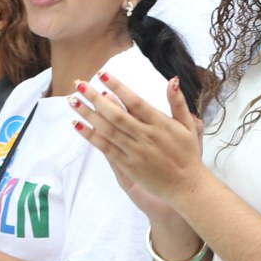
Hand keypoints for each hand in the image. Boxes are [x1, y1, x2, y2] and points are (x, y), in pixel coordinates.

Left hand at [69, 73, 203, 204]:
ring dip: (88, 114)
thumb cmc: (187, 153)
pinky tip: (77, 125)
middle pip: (116, 114)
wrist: (186, 186)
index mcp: (160, 123)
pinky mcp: (128, 165)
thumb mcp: (188, 125)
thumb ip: (178, 103)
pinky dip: (91, 136)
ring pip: (107, 130)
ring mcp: (135, 151)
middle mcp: (145, 136)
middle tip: (79, 84)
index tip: (102, 74)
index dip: (118, 87)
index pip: (135, 101)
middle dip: (95, 98)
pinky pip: (106, 148)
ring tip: (72, 100)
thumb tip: (173, 80)